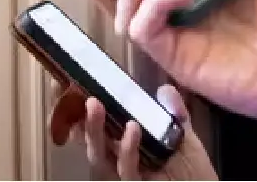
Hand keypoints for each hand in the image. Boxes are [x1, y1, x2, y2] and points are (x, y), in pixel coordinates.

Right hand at [55, 83, 216, 180]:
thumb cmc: (193, 173)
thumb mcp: (183, 136)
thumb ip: (174, 113)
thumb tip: (164, 89)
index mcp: (123, 143)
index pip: (93, 124)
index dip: (74, 107)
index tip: (62, 84)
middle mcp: (118, 159)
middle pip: (87, 138)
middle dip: (73, 116)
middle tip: (68, 90)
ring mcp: (126, 175)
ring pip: (99, 155)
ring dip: (94, 129)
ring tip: (95, 105)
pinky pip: (127, 170)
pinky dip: (127, 148)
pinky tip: (132, 128)